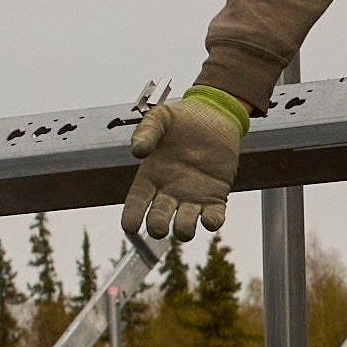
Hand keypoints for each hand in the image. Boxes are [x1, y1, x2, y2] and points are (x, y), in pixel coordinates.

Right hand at [121, 82, 251, 259]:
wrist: (215, 116)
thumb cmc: (183, 119)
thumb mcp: (160, 118)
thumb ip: (146, 132)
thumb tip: (137, 151)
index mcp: (150, 177)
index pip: (137, 202)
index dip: (132, 216)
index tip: (130, 227)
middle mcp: (169, 192)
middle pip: (159, 219)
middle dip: (157, 227)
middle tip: (159, 228)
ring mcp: (193, 197)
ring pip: (185, 224)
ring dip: (184, 230)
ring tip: (185, 227)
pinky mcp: (216, 196)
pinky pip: (213, 217)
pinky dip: (212, 222)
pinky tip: (211, 220)